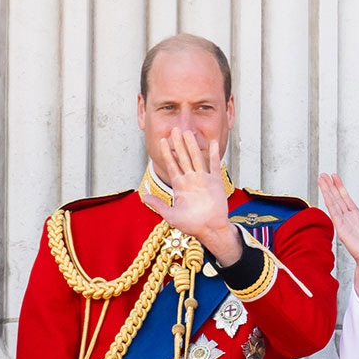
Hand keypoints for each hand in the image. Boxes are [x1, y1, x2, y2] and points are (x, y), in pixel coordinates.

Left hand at [141, 128, 241, 265]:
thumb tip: (142, 197)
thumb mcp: (171, 216)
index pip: (172, 165)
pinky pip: (214, 165)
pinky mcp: (215, 182)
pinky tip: (211, 142)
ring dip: (192, 146)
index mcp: (180, 186)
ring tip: (188, 132)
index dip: (167, 153)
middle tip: (175, 129)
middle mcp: (191, 180)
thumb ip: (158, 205)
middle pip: (183, 158)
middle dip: (178, 144)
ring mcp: (203, 179)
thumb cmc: (192, 225)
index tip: (163, 141)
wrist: (210, 229)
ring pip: (196, 158)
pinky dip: (213, 154)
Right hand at [317, 173, 358, 301]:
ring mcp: (344, 223)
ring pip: (334, 203)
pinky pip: (335, 214)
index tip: (334, 177)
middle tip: (323, 175)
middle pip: (337, 198)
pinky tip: (327, 195)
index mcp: (356, 215)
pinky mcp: (342, 229)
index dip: (340, 187)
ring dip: (327, 192)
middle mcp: (348, 217)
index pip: (345, 198)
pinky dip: (331, 204)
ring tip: (322, 180)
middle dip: (330, 186)